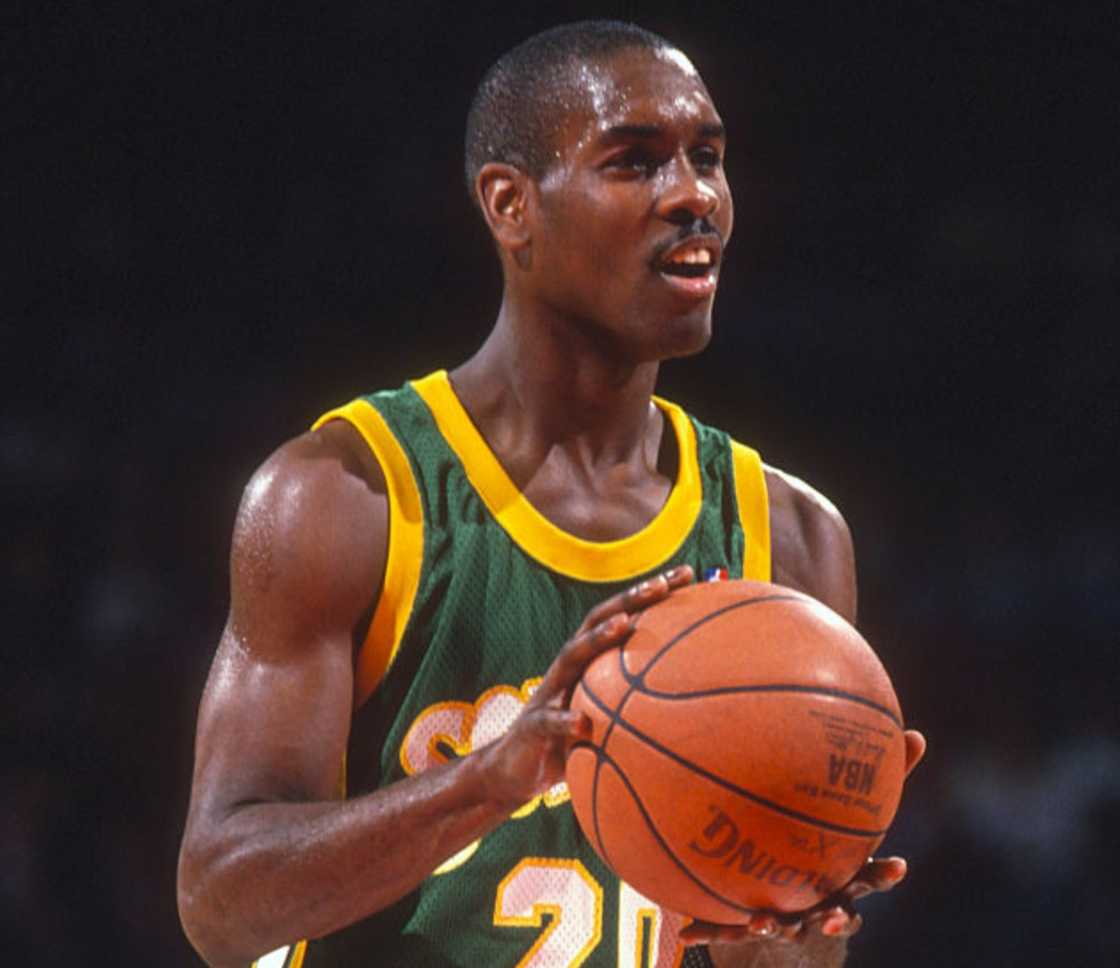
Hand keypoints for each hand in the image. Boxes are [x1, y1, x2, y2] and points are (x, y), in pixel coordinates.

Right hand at [477, 565, 694, 807]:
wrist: (517, 770)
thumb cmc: (572, 741)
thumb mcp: (608, 718)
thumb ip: (641, 705)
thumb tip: (701, 707)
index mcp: (590, 661)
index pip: (622, 617)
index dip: (652, 595)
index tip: (687, 574)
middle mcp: (570, 667)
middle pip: (598, 622)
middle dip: (630, 599)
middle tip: (661, 584)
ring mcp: (549, 692)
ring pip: (572, 656)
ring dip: (598, 638)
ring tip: (624, 626)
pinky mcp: (534, 724)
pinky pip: (550, 720)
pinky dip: (566, 720)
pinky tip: (583, 724)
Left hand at [682, 728, 927, 946]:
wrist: (779, 909)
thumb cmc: (820, 849)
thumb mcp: (845, 811)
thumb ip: (878, 775)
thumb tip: (918, 732)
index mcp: (840, 876)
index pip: (869, 877)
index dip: (885, 874)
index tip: (901, 865)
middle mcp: (816, 903)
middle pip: (834, 914)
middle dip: (838, 918)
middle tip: (835, 917)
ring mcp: (784, 919)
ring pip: (783, 927)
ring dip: (774, 925)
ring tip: (762, 922)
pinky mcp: (746, 928)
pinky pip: (726, 929)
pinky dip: (707, 930)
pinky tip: (684, 932)